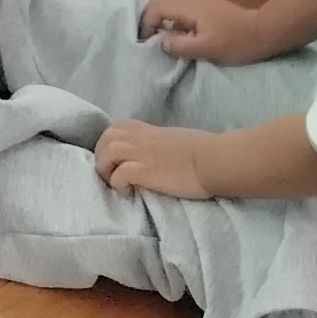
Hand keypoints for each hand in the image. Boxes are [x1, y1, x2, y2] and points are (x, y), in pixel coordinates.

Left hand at [94, 120, 215, 198]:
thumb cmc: (204, 152)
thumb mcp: (176, 141)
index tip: (115, 158)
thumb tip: (154, 156)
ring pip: (108, 152)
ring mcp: (143, 154)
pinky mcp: (146, 171)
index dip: (110, 141)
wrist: (215, 160)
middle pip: (107, 137)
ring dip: (106, 168)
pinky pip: (120, 174)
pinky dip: (118, 183)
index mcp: (150, 131)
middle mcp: (142, 139)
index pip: (118, 127)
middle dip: (101, 155)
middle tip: (110, 173)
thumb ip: (160, 145)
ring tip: (115, 183)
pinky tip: (128, 191)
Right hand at [136, 0, 263, 65]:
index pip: (156, 8)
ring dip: (158, 13)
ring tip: (156, 33)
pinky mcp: (204, 4)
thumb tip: (160, 42)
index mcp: (188, 6)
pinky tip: (174, 29)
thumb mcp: (207, 49)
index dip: (145, 25)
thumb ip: (181, 46)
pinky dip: (169, 13)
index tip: (145, 43)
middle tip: (146, 36)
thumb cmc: (235, 42)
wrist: (261, 31)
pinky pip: (178, 2)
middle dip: (148, 15)